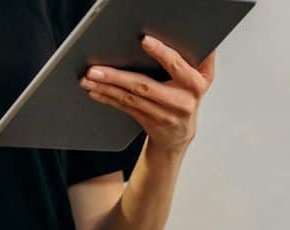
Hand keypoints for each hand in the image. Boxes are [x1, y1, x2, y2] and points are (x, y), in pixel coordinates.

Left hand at [79, 36, 215, 152]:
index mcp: (194, 84)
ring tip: (89, 79)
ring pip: (130, 98)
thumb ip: (196, 59)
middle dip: (117, 77)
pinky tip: (95, 91)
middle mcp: (180, 101)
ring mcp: (162, 114)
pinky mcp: (147, 121)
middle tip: (96, 70)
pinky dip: (108, 98)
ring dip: (106, 87)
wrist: (179, 135)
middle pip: (145, 86)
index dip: (161, 53)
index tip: (145, 41)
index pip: (176, 65)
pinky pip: (125, 107)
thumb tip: (186, 34)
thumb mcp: (200, 78)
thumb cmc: (187, 97)